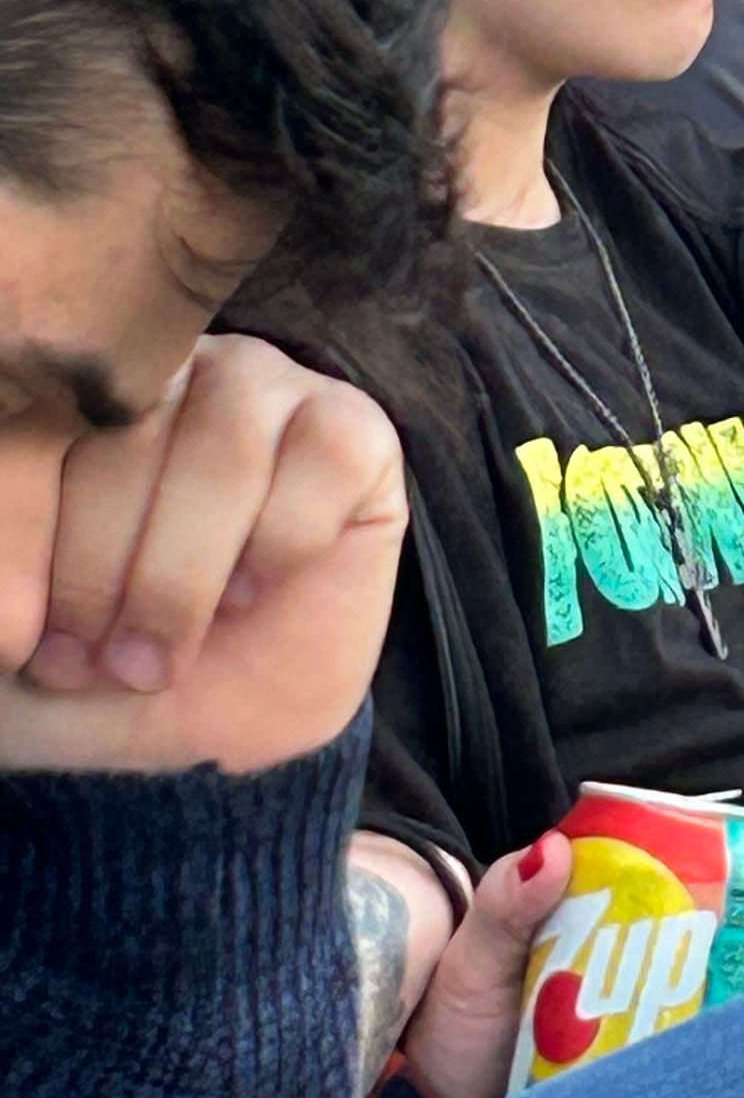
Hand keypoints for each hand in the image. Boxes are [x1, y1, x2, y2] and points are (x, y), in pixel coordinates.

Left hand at [0, 334, 406, 773]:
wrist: (196, 730)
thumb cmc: (87, 661)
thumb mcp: (12, 628)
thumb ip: (0, 586)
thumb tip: (5, 605)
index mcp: (68, 393)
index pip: (36, 426)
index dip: (23, 533)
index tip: (11, 639)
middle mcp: (166, 367)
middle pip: (129, 431)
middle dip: (102, 572)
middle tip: (95, 663)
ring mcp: (265, 387)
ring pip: (226, 447)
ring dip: (183, 576)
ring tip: (159, 656)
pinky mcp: (353, 431)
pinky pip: (327, 458)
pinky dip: (284, 543)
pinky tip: (251, 592)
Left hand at [403, 826, 743, 1097]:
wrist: (435, 1091)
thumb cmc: (462, 1002)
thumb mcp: (479, 944)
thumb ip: (509, 897)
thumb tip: (549, 851)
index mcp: (632, 889)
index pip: (720, 856)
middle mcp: (665, 942)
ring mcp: (670, 1004)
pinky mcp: (662, 1062)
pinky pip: (722, 1051)